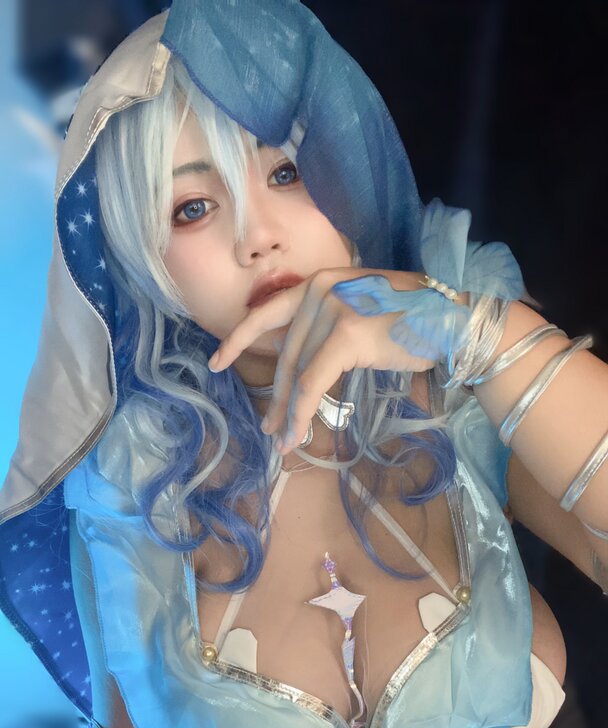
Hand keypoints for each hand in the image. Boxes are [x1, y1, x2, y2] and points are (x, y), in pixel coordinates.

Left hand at [208, 267, 433, 453]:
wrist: (453, 319)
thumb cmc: (417, 319)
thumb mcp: (362, 311)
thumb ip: (329, 325)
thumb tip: (301, 360)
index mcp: (320, 281)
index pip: (269, 311)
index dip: (240, 339)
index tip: (216, 362)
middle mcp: (320, 289)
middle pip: (285, 352)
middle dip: (275, 395)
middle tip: (270, 426)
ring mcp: (332, 309)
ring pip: (296, 372)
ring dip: (288, 412)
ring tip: (283, 440)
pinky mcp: (345, 335)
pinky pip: (313, 383)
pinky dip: (302, 412)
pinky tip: (298, 434)